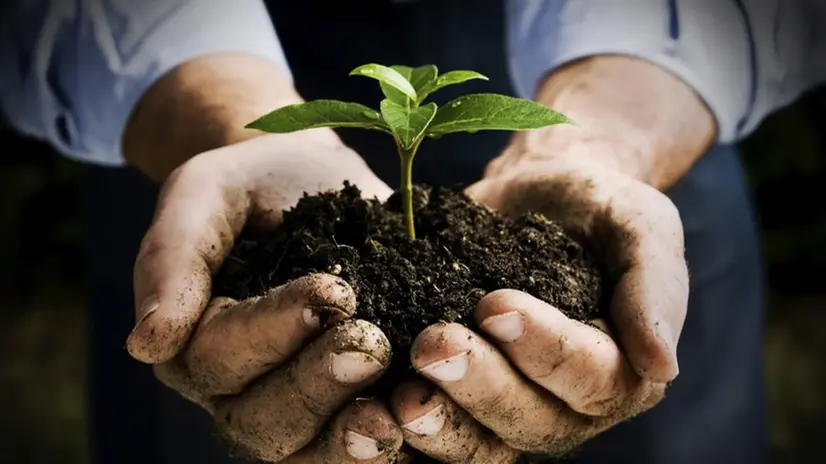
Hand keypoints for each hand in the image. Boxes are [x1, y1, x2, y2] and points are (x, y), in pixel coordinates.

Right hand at [126, 134, 405, 461]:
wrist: (312, 181)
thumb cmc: (252, 185)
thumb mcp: (203, 195)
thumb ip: (171, 258)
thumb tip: (147, 343)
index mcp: (193, 342)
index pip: (221, 357)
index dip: (273, 332)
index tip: (333, 290)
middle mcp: (238, 388)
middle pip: (264, 418)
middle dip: (318, 386)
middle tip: (370, 344)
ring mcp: (294, 402)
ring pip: (309, 447)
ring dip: (352, 439)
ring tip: (397, 415)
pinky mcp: (348, 401)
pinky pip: (362, 442)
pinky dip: (395, 442)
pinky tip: (424, 424)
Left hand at [391, 156, 687, 461]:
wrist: (539, 195)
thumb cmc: (597, 207)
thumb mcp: (641, 227)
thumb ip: (654, 289)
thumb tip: (663, 365)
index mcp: (621, 371)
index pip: (590, 379)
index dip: (544, 350)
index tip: (495, 304)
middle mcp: (565, 405)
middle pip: (527, 422)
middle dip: (479, 386)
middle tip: (432, 344)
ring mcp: (507, 406)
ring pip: (478, 443)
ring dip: (437, 425)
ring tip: (396, 397)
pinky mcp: (457, 397)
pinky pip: (431, 429)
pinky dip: (397, 426)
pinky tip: (366, 408)